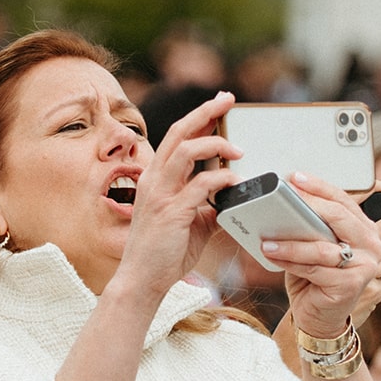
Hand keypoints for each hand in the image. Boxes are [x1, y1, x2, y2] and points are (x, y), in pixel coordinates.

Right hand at [117, 91, 241, 298]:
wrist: (142, 281)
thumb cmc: (163, 254)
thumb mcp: (189, 224)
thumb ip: (206, 207)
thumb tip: (229, 199)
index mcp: (155, 179)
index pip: (176, 138)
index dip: (197, 118)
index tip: (217, 105)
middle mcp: (154, 181)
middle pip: (180, 133)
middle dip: (205, 112)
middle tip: (227, 99)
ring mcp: (160, 195)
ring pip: (187, 151)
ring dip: (216, 144)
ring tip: (238, 149)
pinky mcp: (171, 212)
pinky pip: (200, 185)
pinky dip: (221, 179)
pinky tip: (235, 182)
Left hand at [259, 171, 380, 337]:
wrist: (319, 319)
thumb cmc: (315, 281)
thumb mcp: (315, 247)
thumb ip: (312, 227)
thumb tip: (287, 202)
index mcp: (365, 230)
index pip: (344, 200)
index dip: (319, 187)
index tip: (295, 178)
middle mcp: (372, 245)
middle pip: (338, 216)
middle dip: (307, 205)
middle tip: (282, 198)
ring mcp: (365, 265)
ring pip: (321, 246)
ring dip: (290, 242)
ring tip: (267, 240)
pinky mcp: (351, 284)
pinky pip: (314, 268)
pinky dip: (290, 261)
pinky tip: (272, 256)